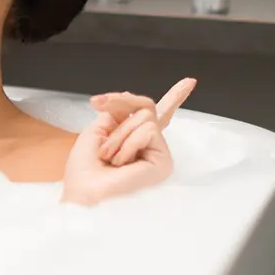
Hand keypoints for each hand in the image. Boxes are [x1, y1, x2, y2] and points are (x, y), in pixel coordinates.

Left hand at [61, 78, 197, 205]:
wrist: (86, 193)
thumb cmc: (85, 170)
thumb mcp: (95, 132)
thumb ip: (117, 114)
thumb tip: (132, 101)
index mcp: (131, 138)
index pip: (158, 114)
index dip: (175, 98)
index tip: (190, 81)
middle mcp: (149, 145)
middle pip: (145, 106)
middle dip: (120, 105)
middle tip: (102, 128)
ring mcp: (157, 152)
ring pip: (144, 117)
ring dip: (119, 135)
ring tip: (112, 158)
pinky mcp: (164, 160)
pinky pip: (148, 130)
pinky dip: (129, 143)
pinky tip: (124, 162)